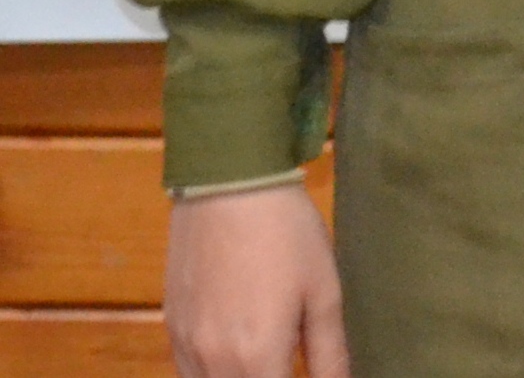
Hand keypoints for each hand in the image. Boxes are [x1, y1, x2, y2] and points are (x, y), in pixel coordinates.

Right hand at [163, 180, 347, 377]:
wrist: (228, 187)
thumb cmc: (287, 236)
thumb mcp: (324, 291)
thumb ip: (329, 352)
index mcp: (258, 357)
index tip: (305, 372)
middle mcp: (214, 362)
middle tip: (288, 363)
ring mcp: (186, 346)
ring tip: (269, 359)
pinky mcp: (171, 327)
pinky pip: (187, 373)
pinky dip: (213, 374)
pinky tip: (238, 356)